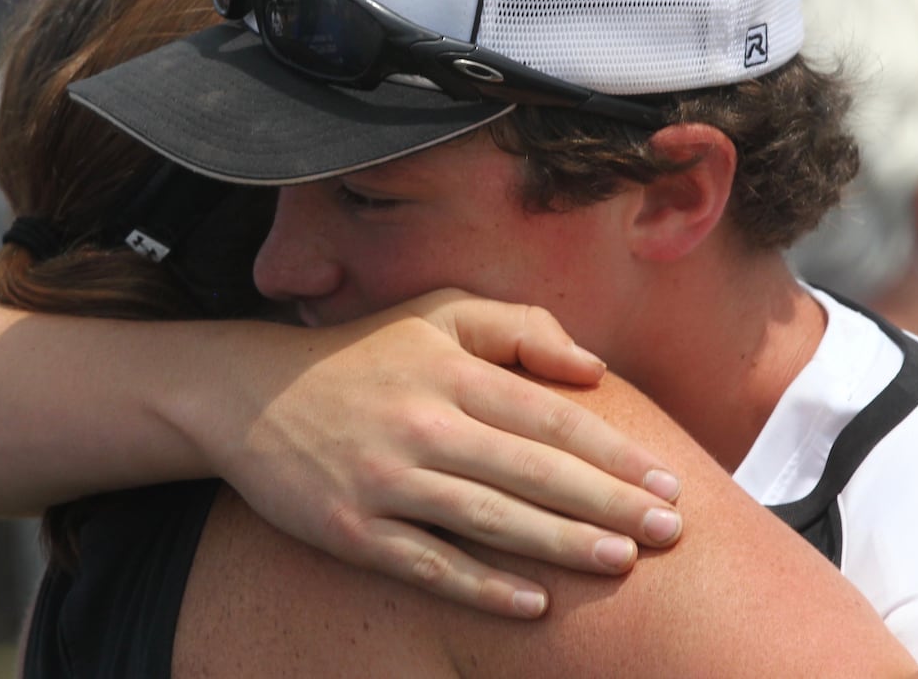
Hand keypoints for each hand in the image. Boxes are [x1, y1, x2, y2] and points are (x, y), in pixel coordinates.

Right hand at [210, 289, 683, 618]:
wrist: (247, 392)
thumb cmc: (362, 352)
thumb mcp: (435, 312)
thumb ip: (517, 325)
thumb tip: (591, 367)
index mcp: (448, 370)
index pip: (548, 417)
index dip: (612, 452)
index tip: (664, 480)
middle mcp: (421, 423)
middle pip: (532, 471)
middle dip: (608, 503)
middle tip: (670, 530)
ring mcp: (384, 480)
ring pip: (488, 520)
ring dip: (560, 544)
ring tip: (622, 562)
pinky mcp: (350, 530)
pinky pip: (427, 564)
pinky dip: (481, 587)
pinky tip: (534, 605)